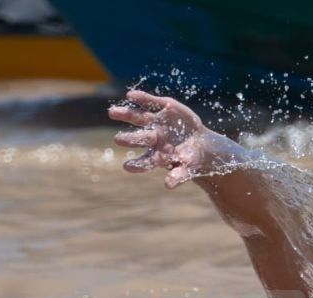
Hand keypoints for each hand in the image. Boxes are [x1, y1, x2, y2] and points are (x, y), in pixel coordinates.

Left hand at [108, 90, 229, 188]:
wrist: (201, 143)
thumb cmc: (192, 160)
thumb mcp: (188, 169)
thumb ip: (178, 176)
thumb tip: (168, 186)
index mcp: (157, 155)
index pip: (144, 162)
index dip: (137, 165)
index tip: (127, 167)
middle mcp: (153, 138)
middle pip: (139, 138)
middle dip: (129, 139)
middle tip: (117, 140)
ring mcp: (157, 122)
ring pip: (139, 118)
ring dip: (126, 114)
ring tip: (112, 113)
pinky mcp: (164, 108)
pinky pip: (151, 102)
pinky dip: (142, 99)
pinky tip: (131, 96)